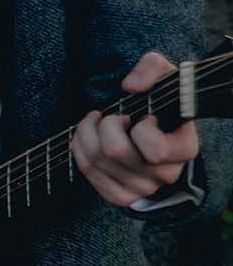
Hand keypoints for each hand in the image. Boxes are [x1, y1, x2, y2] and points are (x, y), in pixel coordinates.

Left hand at [73, 51, 199, 207]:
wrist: (155, 130)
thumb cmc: (160, 104)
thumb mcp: (163, 78)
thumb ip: (152, 69)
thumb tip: (131, 86)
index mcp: (185, 149)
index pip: (156, 150)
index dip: (141, 128)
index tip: (143, 116)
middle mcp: (166, 174)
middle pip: (115, 152)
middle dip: (103, 125)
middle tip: (109, 115)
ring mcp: (143, 188)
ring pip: (96, 162)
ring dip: (85, 134)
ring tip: (94, 121)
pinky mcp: (121, 196)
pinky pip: (89, 175)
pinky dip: (79, 151)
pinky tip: (86, 138)